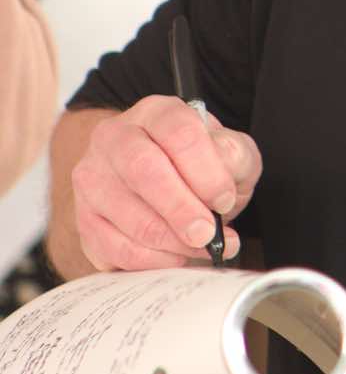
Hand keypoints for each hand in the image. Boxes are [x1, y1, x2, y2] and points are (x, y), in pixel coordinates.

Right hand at [70, 95, 261, 270]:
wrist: (169, 185)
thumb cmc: (202, 167)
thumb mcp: (231, 152)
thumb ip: (234, 156)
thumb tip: (222, 175)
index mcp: (157, 113)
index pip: (178, 132)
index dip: (206, 171)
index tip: (224, 199)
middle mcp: (116, 137)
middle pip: (143, 169)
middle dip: (180, 208)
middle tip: (207, 233)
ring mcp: (93, 177)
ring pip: (127, 215)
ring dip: (171, 241)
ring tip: (201, 247)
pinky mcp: (84, 218)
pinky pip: (114, 247)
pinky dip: (152, 260)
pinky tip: (176, 256)